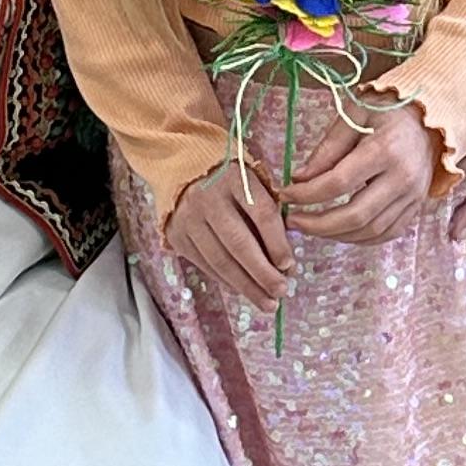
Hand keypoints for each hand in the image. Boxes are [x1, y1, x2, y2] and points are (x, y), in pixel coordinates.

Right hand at [169, 157, 293, 310]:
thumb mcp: (250, 177)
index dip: (277, 243)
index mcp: (234, 178)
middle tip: (281, 292)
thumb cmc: (225, 173)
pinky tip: (242, 290)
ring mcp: (189, 219)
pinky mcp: (176, 235)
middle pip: (240, 244)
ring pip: (220, 260)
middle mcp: (208, 199)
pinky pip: (205, 264)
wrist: (177, 162)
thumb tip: (283, 256)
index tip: (289, 266)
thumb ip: (267, 208)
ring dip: (246, 286)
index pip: (262, 214)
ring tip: (267, 302)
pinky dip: (226, 280)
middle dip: (263, 273)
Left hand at [284, 103, 439, 244]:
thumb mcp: (355, 114)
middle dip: (318, 224)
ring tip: (310, 226)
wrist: (430, 120)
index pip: (339, 182)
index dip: (307, 194)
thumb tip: (299, 178)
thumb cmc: (388, 111)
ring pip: (370, 231)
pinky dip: (359, 239)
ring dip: (335, 235)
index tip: (285, 193)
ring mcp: (413, 196)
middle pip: (355, 215)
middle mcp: (403, 178)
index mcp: (386, 150)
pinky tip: (338, 231)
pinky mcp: (416, 207)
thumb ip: (328, 147)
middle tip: (292, 221)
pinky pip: (386, 234)